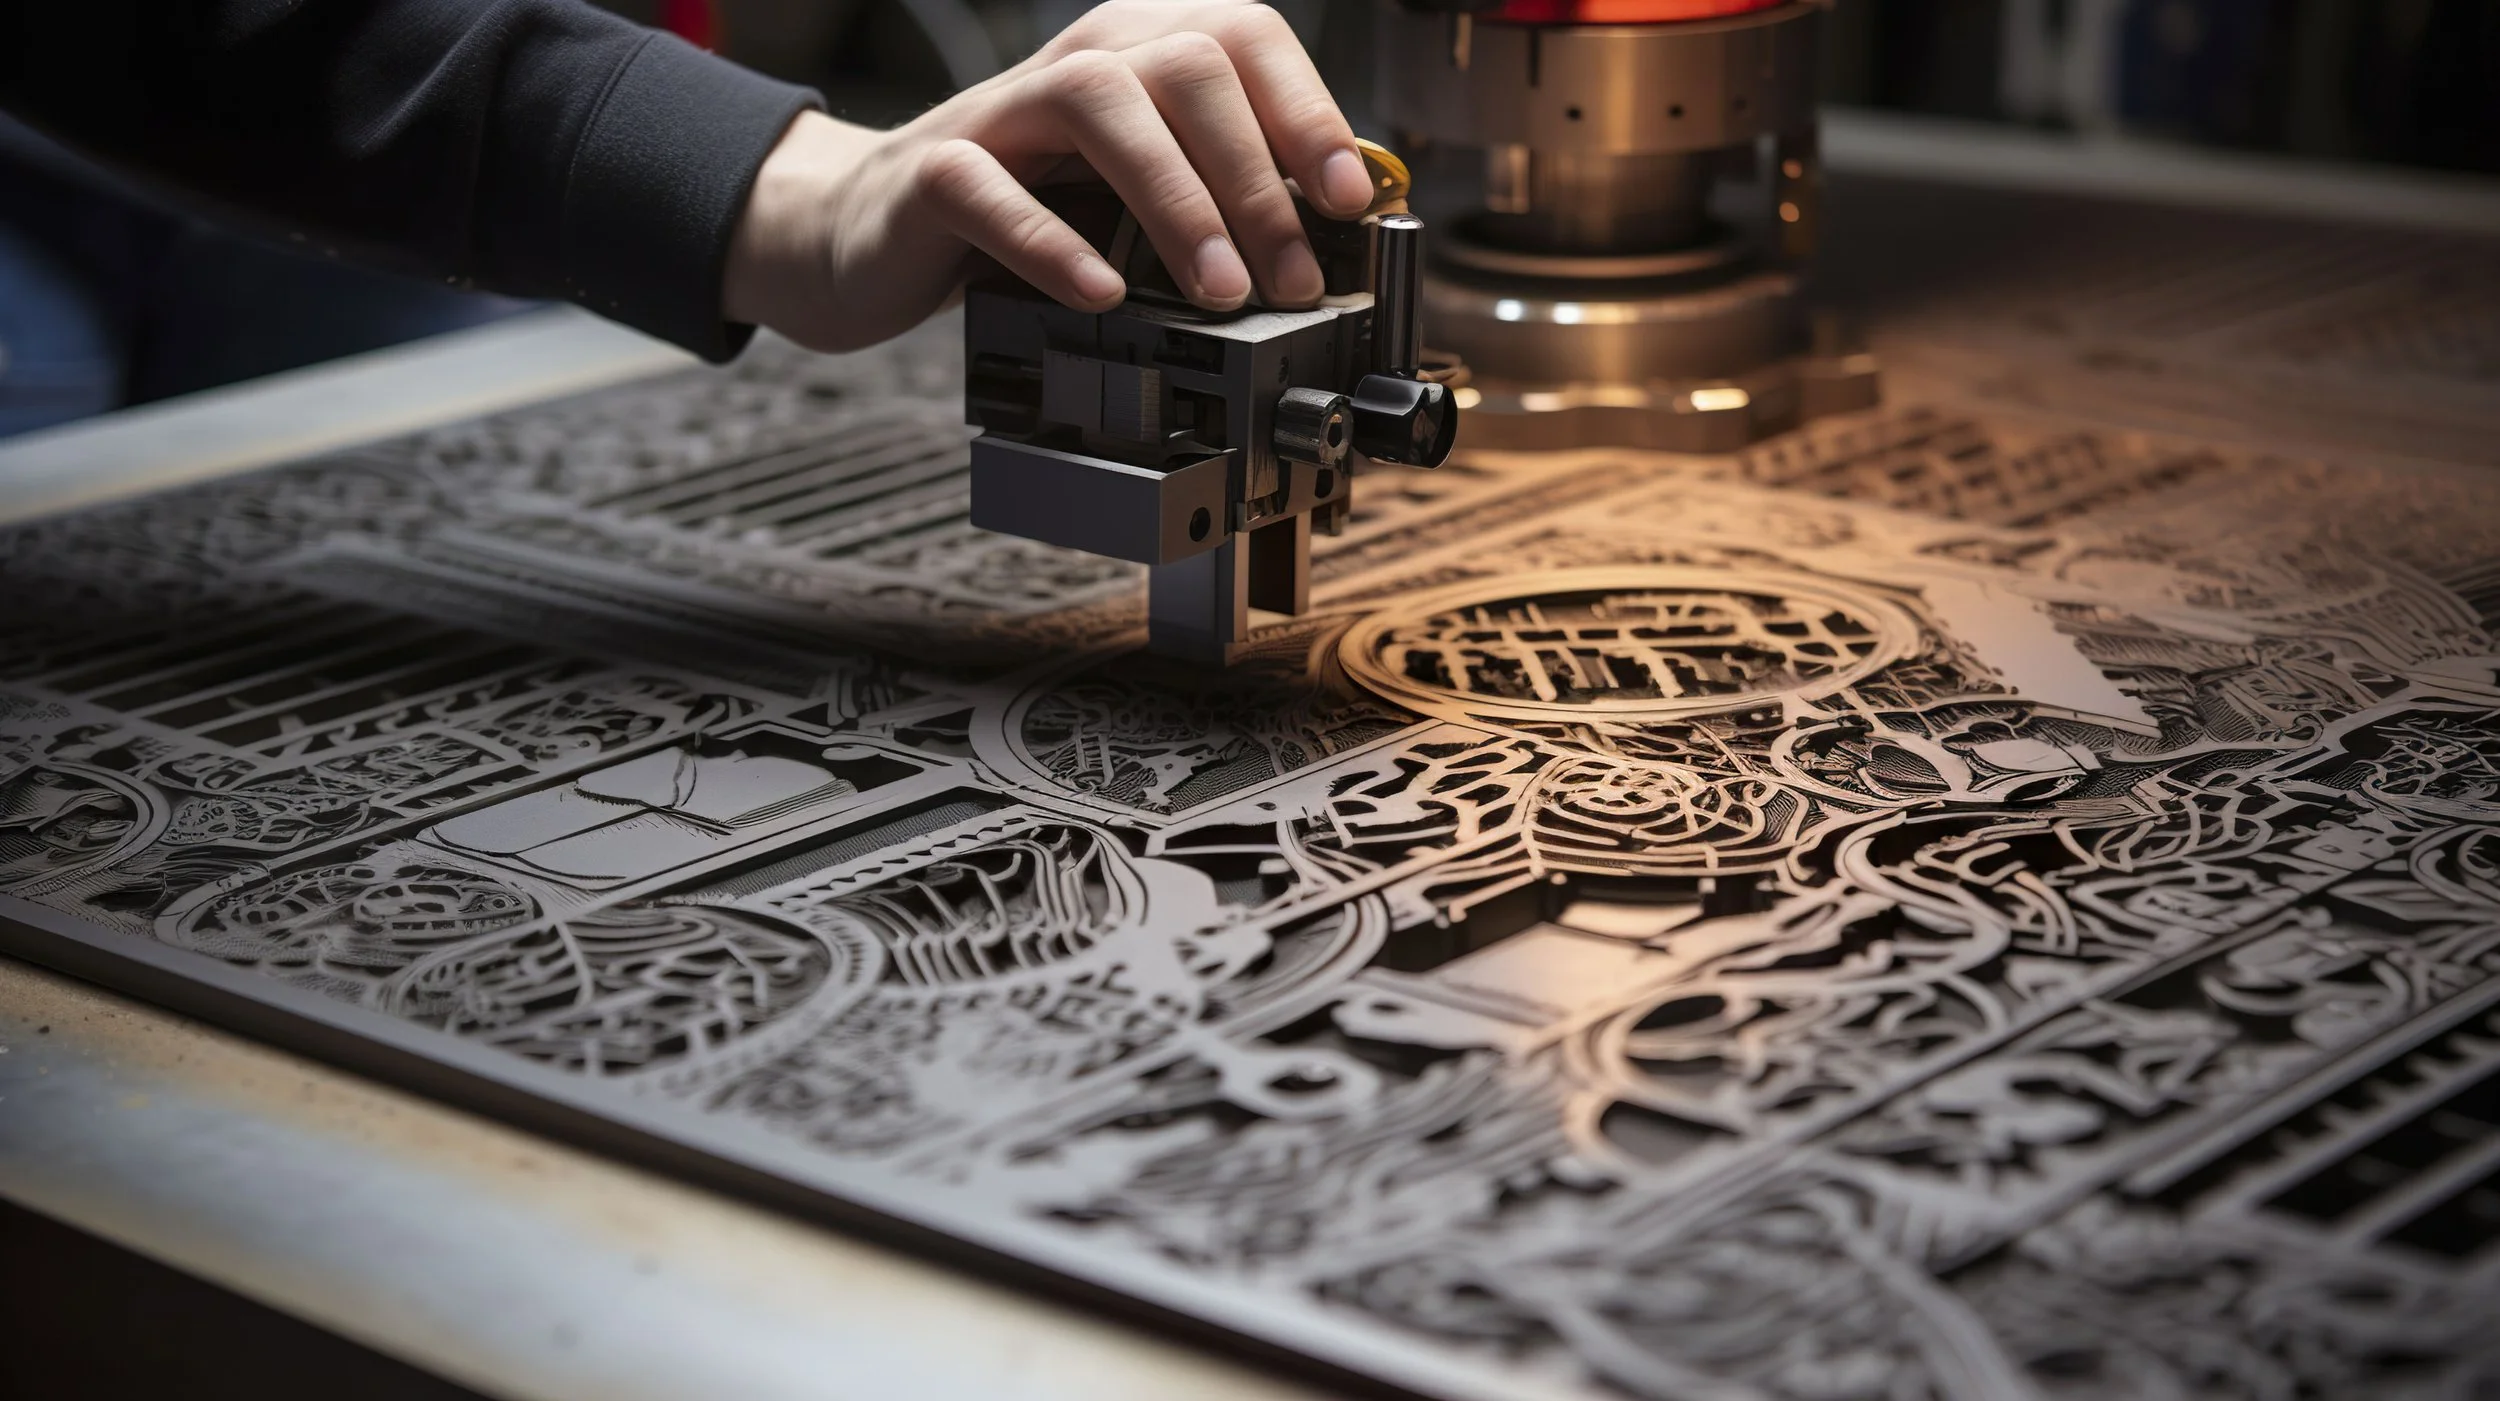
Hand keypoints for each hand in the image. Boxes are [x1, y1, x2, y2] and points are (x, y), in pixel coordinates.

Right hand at [723, 0, 1375, 352]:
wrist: (866, 236)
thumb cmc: (1022, 217)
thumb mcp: (1131, 200)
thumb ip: (1216, 198)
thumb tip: (1329, 235)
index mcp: (1137, 54)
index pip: (1242, 36)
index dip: (1307, 110)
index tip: (1347, 200)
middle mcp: (1076, 66)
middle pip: (1186, 69)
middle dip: (1255, 179)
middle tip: (1290, 280)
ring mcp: (1000, 114)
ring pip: (1100, 105)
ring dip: (1175, 201)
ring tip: (1216, 292)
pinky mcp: (933, 175)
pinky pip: (990, 189)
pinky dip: (1054, 243)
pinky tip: (1100, 294)